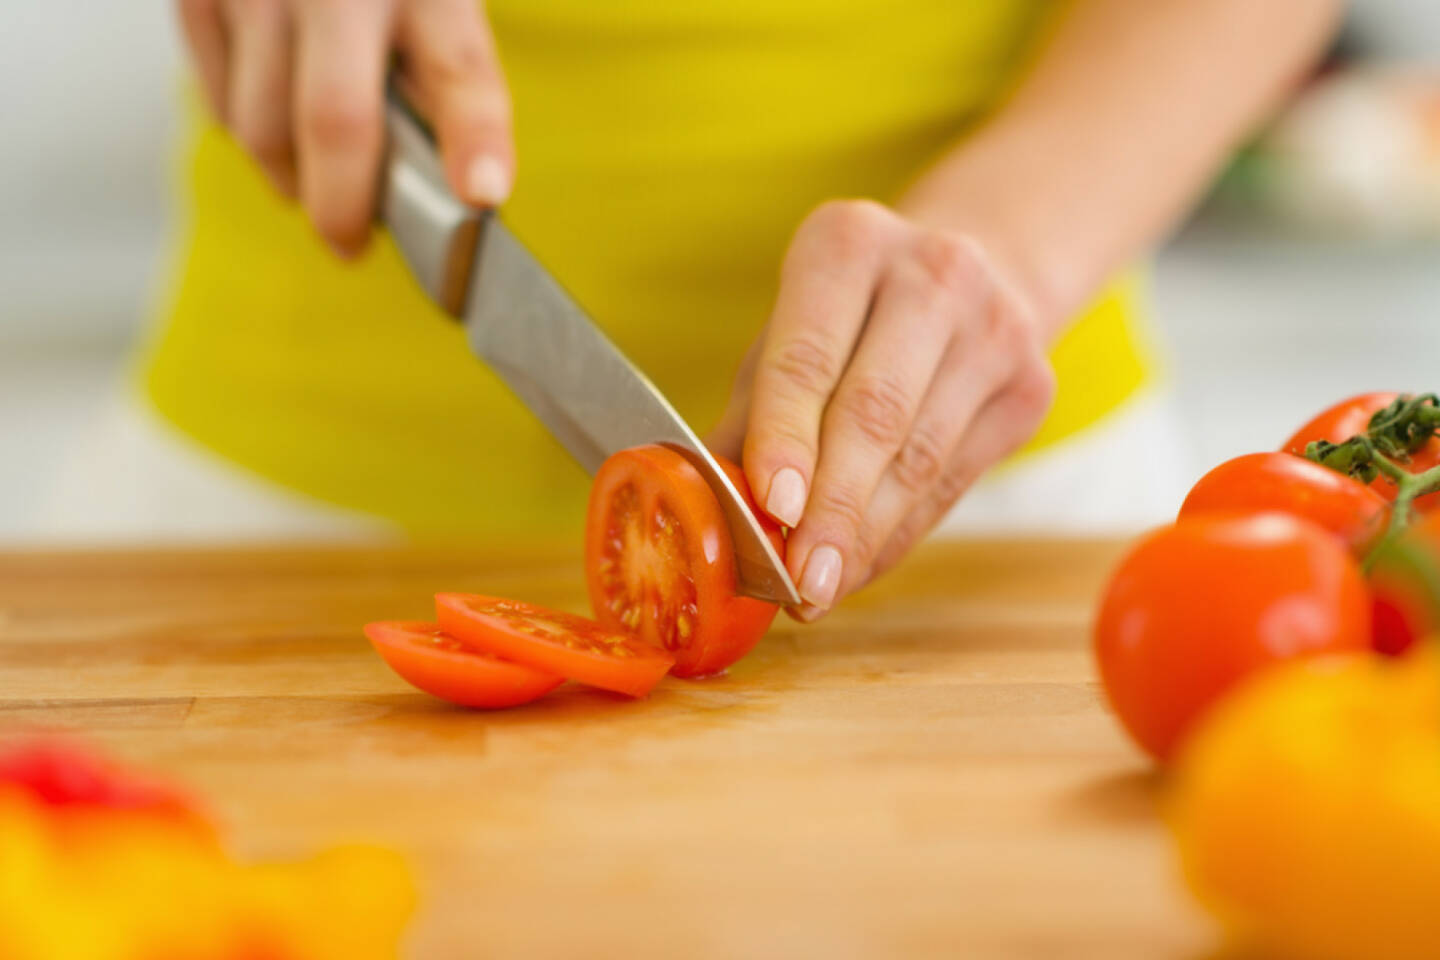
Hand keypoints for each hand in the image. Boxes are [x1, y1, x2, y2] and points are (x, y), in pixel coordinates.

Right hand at [176, 0, 512, 256]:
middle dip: (343, 206)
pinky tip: (278, 117)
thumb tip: (438, 194)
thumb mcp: (428, 8)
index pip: (457, 66)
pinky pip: (222, 111)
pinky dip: (253, 137)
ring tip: (318, 178)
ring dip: (293, 182)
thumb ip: (434, 84)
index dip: (474, 136)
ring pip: (264, 132)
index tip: (482, 194)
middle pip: (336, 118)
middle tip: (351, 245)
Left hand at [710, 200, 1056, 619]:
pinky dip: (898, 535)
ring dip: (864, 538)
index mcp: (847, 243)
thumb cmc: (847, 318)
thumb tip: (702, 513)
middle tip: (797, 581)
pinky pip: (952, 483)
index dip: (787, 439)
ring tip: (818, 590)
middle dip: (831, 510)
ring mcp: (994, 329)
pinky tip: (860, 566)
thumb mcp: (787, 336)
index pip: (808, 357)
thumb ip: (748, 419)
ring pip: (919, 459)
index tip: (772, 509)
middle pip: (874, 413)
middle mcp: (931, 273)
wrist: (976, 270)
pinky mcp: (1029, 386)